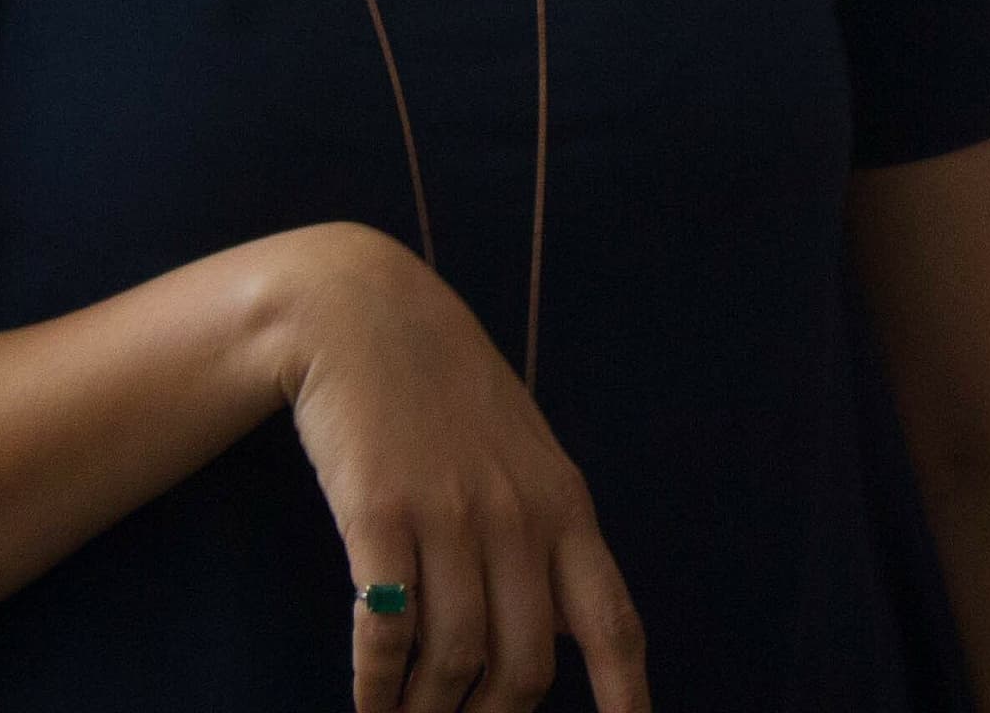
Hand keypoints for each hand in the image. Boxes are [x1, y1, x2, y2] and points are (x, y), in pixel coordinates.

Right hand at [272, 224, 647, 712]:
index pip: (612, 624)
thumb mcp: (524, 455)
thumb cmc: (447, 392)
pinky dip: (376, 684)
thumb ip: (550, 538)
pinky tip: (369, 698)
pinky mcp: (379, 515)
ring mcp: (449, 516)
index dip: (625, 698)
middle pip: (525, 668)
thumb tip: (573, 632)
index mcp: (565, 506)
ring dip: (427, 711)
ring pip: (454, 661)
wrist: (364, 315)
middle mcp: (517, 518)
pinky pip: (386, 632)